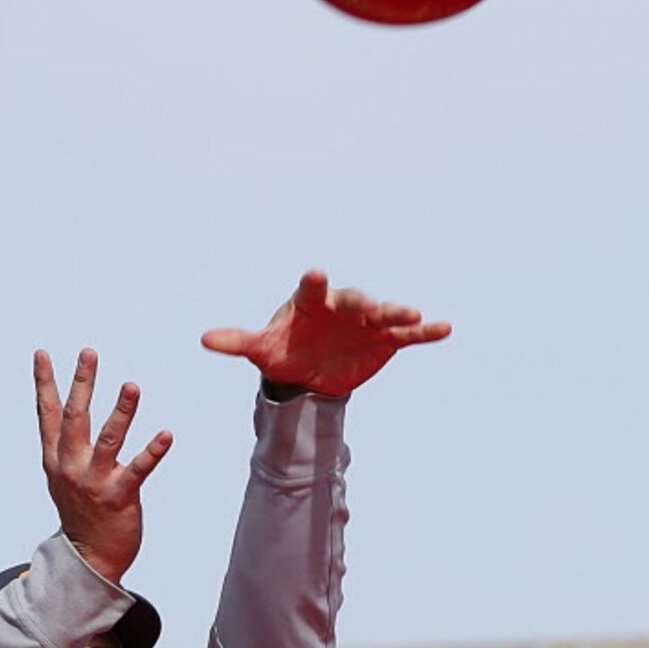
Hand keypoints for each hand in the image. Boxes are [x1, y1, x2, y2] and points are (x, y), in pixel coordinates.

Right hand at [35, 350, 173, 585]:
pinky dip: (153, 451)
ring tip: (132, 385)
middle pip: (75, 418)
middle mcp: (71, 467)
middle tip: (88, 353)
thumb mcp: (63, 476)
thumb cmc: (82, 511)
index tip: (42, 353)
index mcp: (56, 459)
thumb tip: (63, 410)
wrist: (89, 557)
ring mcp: (94, 482)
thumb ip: (64, 444)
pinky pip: (138, 470)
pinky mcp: (119, 497)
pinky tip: (166, 434)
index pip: (48, 414)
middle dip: (81, 384)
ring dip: (121, 411)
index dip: (44, 383)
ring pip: (108, 440)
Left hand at [200, 270, 450, 399]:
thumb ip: (238, 342)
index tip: (315, 275)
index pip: (310, 290)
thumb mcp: (261, 350)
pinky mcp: (385, 340)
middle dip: (361, 303)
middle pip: (353, 300)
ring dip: (398, 312)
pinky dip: (425, 332)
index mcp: (309, 302)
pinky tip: (445, 328)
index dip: (313, 284)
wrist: (311, 372)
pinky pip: (407, 335)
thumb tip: (203, 340)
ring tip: (413, 314)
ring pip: (384, 313)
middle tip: (369, 305)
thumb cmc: (284, 351)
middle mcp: (341, 306)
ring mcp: (365, 322)